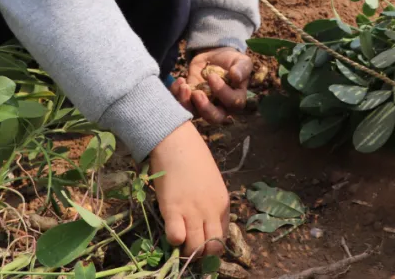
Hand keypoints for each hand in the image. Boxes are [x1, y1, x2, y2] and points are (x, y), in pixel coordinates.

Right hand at [150, 122, 228, 258]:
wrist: (177, 142)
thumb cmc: (194, 157)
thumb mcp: (212, 181)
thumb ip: (211, 202)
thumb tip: (205, 219)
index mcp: (223, 203)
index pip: (223, 236)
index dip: (212, 244)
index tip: (202, 241)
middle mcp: (211, 211)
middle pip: (212, 248)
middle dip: (202, 253)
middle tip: (191, 246)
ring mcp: (192, 212)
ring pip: (195, 247)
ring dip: (187, 249)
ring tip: (181, 240)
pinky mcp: (173, 210)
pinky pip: (176, 237)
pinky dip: (173, 239)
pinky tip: (171, 228)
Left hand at [169, 47, 251, 124]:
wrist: (215, 57)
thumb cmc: (232, 61)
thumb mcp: (241, 61)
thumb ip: (242, 68)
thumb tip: (236, 76)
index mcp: (236, 98)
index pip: (232, 103)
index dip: (222, 92)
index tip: (212, 76)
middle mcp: (222, 107)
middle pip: (215, 118)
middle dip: (205, 108)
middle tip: (196, 93)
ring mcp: (204, 105)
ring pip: (196, 114)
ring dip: (187, 103)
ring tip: (184, 86)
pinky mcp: (191, 100)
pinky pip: (183, 104)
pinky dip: (177, 95)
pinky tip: (180, 81)